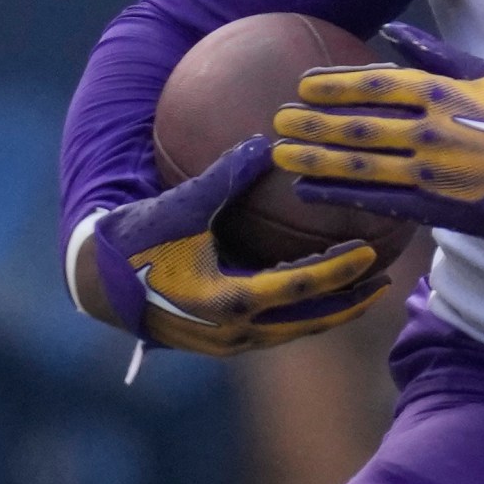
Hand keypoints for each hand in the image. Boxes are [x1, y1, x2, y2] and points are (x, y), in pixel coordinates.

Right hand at [81, 135, 386, 355]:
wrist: (95, 284)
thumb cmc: (136, 240)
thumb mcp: (179, 206)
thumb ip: (224, 176)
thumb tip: (267, 141)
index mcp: (227, 299)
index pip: (301, 287)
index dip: (339, 271)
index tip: (371, 252)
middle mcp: (232, 330)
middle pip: (309, 321)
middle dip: (350, 302)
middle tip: (387, 279)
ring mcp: (227, 341)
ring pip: (294, 331)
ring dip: (330, 312)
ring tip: (364, 289)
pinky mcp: (221, 341)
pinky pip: (275, 330)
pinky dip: (302, 313)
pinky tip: (320, 293)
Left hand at [270, 23, 483, 244]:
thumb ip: (434, 53)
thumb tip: (391, 31)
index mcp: (443, 95)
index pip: (376, 86)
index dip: (335, 85)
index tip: (304, 86)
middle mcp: (431, 132)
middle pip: (358, 126)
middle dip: (312, 124)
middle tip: (279, 120)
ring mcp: (428, 173)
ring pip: (359, 164)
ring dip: (314, 159)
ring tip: (281, 153)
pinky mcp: (428, 205)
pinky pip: (374, 198)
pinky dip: (337, 194)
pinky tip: (307, 189)